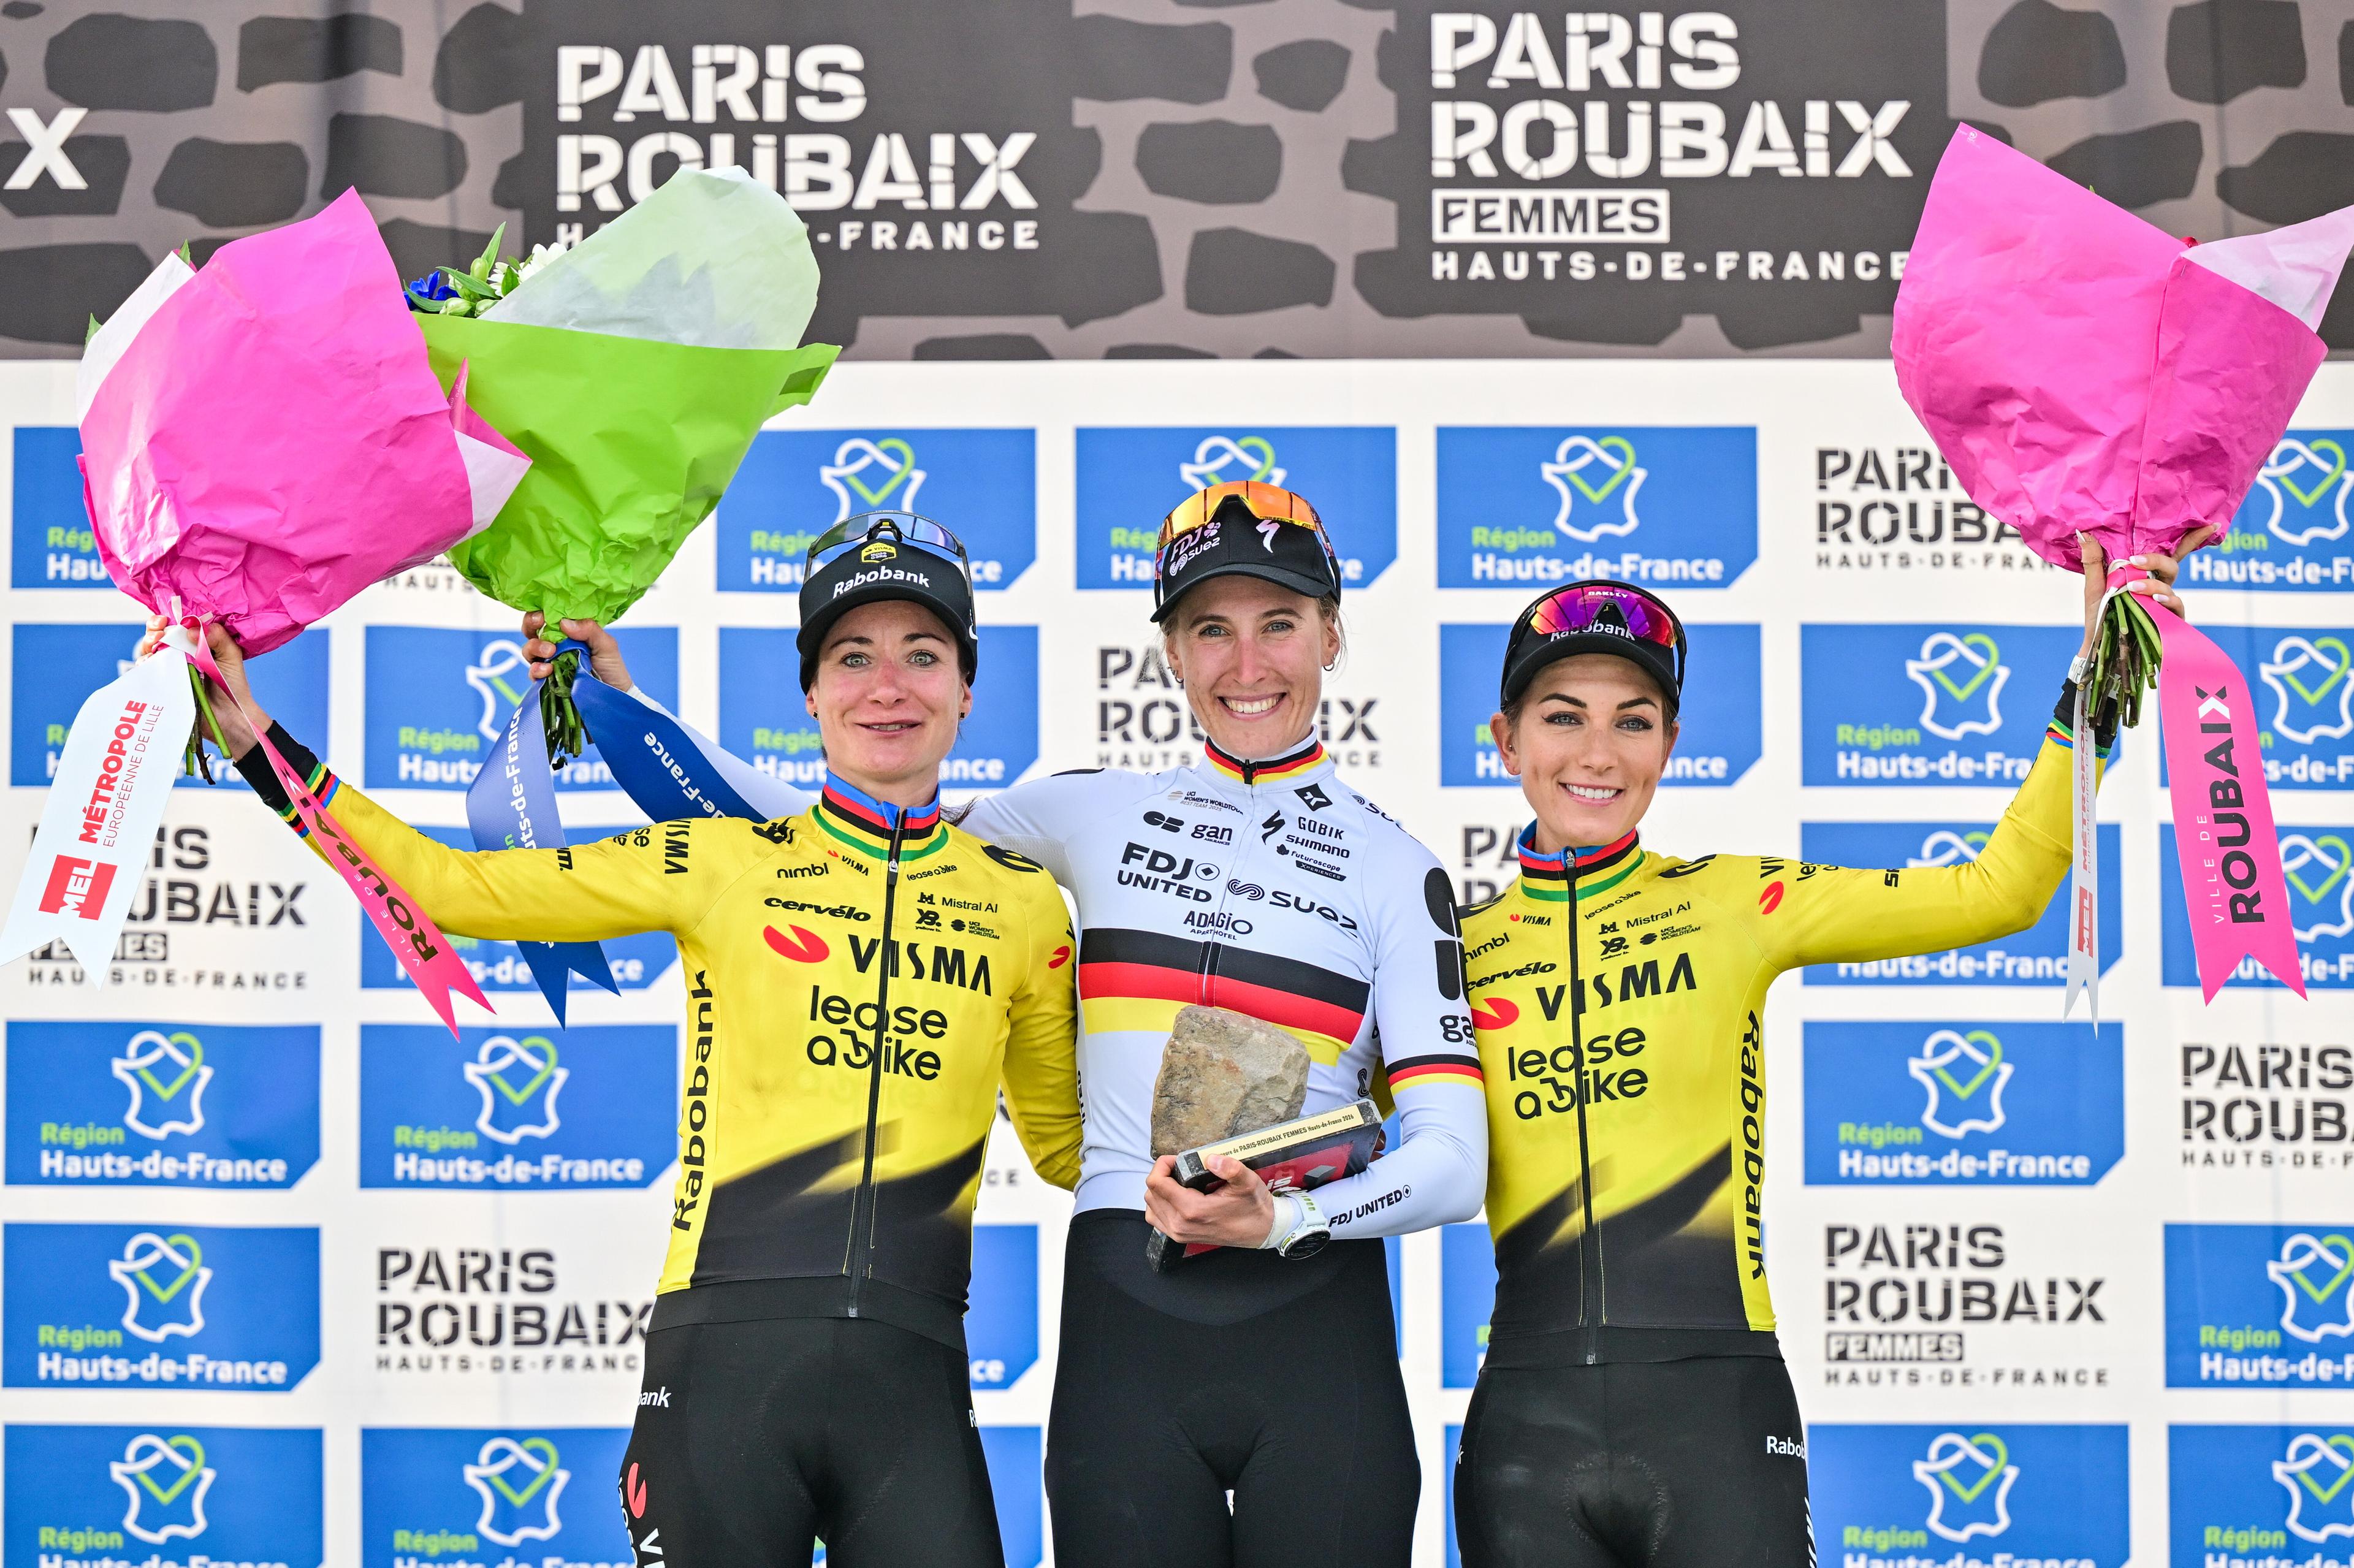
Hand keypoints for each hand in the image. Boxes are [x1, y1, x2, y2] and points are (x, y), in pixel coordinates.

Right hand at [140, 616, 267, 757]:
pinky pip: (147, 672)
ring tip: (156, 644)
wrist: (229, 715)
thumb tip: (191, 628)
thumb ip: (217, 638)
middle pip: (157, 636)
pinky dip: (145, 664)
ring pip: (149, 652)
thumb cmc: (232, 685)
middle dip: (153, 630)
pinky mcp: (163, 685)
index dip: (167, 620)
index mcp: (195, 644)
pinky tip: (149, 662)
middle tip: (159, 631)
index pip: (175, 626)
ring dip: (147, 645)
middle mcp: (179, 654)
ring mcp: (170, 669)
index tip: (166, 619)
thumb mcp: (231, 656)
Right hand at [524, 612, 632, 688]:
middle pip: (532, 631)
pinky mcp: (546, 681)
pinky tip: (547, 669)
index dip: (541, 612)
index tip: (544, 613)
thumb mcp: (606, 645)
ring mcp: (549, 663)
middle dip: (531, 624)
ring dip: (535, 647)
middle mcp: (555, 646)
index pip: (548, 618)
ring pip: (529, 650)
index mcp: (569, 633)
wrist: (613, 698)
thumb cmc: (611, 669)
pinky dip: (536, 669)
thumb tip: (564, 622)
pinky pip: (533, 673)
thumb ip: (589, 630)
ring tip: (550, 652)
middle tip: (540, 623)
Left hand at [1143, 1154, 1277, 1247]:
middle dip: (1161, 1174)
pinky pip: (1156, 1218)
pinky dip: (1159, 1204)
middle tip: (1180, 1167)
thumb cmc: (1254, 1207)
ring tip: (1177, 1181)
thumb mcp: (1248, 1182)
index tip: (1178, 1159)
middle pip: (1151, 1192)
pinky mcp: (1180, 1237)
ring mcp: (1178, 1233)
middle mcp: (1180, 1224)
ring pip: (1151, 1205)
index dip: (1162, 1164)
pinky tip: (1175, 1196)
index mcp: (1192, 1210)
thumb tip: (1211, 1158)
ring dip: (1159, 1189)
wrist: (1261, 1231)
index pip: (1157, 1182)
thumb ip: (1231, 1168)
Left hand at [2077, 524, 2208, 657]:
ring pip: (2169, 585)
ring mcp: (2165, 602)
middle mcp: (2159, 584)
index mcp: (2145, 572)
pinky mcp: (2169, 620)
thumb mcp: (2093, 587)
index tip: (2212, 523)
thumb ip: (2093, 562)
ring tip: (2132, 587)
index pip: (2169, 552)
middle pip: (2171, 564)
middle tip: (2135, 561)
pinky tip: (2155, 600)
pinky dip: (2166, 601)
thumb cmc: (2099, 615)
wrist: (2097, 645)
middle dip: (2156, 560)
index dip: (2192, 537)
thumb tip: (2085, 534)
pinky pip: (2175, 607)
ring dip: (2152, 584)